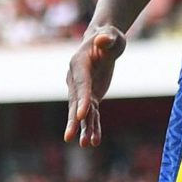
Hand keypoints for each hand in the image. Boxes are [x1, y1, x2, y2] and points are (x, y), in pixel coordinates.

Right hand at [63, 23, 126, 146]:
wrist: (104, 42)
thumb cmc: (109, 38)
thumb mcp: (112, 36)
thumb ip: (107, 38)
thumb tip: (103, 39)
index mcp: (79, 64)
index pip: (81, 84)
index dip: (81, 100)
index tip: (81, 115)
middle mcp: (76, 79)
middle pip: (75, 102)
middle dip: (74, 120)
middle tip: (69, 137)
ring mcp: (82, 90)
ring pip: (82, 113)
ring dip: (84, 129)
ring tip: (86, 144)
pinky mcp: (91, 97)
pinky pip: (91, 114)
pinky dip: (93, 127)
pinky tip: (95, 141)